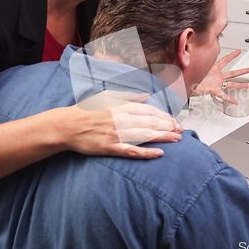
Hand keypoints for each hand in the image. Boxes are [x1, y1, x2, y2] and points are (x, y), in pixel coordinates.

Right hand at [61, 90, 182, 158]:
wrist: (68, 126)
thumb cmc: (87, 110)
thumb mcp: (108, 96)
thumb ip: (128, 96)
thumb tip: (146, 95)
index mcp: (121, 106)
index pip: (149, 111)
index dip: (165, 116)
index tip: (175, 121)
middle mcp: (121, 118)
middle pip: (150, 122)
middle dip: (168, 126)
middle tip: (181, 131)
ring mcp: (116, 133)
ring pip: (145, 135)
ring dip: (163, 137)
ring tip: (176, 139)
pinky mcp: (110, 147)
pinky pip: (131, 150)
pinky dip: (146, 152)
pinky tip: (159, 153)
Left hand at [192, 50, 248, 103]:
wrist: (185, 85)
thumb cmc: (190, 75)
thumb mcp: (196, 65)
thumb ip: (198, 57)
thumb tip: (193, 47)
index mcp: (213, 68)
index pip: (225, 60)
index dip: (232, 56)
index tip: (238, 52)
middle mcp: (217, 76)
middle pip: (232, 73)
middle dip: (241, 72)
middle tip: (248, 70)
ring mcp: (216, 84)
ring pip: (231, 84)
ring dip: (240, 85)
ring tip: (248, 85)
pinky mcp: (214, 90)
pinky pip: (224, 95)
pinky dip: (230, 99)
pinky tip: (235, 101)